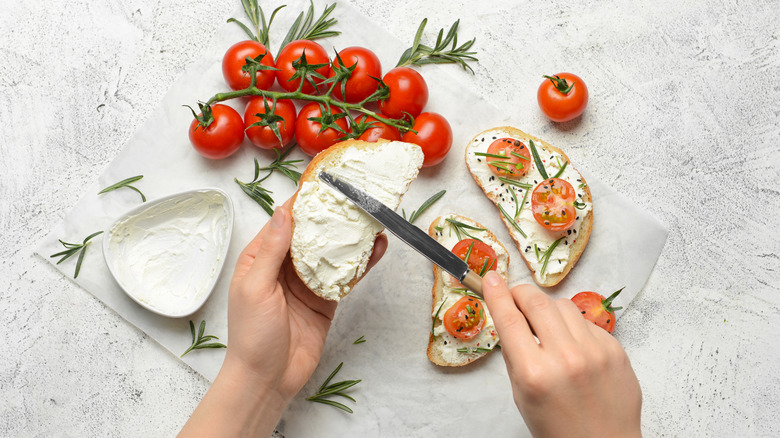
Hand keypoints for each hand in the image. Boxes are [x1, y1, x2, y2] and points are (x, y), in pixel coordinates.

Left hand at [179, 199, 386, 437]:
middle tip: (355, 194)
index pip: (284, 221)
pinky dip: (362, 263)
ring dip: (351, 236)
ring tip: (372, 216)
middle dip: (332, 215)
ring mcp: (307, 282)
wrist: (267, 379)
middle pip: (312, 233)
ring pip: (332, 251)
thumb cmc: (252, 336)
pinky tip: (377, 248)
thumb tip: (284, 212)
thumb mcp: (256, 287)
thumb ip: (272, 250)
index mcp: (261, 258)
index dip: (303, 202)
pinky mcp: (326, 299)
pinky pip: (346, 276)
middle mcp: (284, 266)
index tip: (323, 183)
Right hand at [482, 272, 641, 437]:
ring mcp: (594, 351)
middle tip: (515, 297)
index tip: (491, 279)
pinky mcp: (615, 349)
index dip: (496, 293)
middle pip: (537, 301)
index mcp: (534, 374)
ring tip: (546, 329)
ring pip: (563, 305)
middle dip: (521, 293)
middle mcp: (565, 358)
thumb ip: (516, 355)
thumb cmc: (558, 428)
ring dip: (548, 309)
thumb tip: (510, 316)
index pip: (509, 319)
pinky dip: (573, 327)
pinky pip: (586, 322)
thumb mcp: (522, 395)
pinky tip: (572, 347)